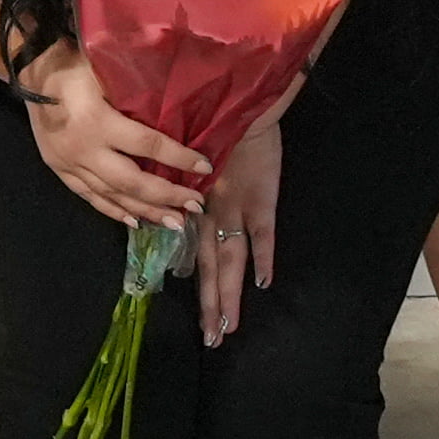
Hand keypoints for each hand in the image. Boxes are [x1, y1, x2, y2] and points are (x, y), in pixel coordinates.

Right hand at [13, 39, 213, 232]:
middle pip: (132, 182)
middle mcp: (84, 149)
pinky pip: (90, 197)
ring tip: (175, 222)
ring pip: (112, 196)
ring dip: (146, 211)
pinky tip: (135, 221)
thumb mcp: (107, 70)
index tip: (206, 167)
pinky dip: (113, 211)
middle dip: (167, 196)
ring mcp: (69, 164)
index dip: (179, 158)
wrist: (29, 68)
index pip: (148, 145)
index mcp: (98, 121)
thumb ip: (136, 92)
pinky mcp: (59, 169)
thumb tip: (179, 108)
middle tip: (195, 206)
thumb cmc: (74, 62)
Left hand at [191, 112, 288, 336]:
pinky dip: (264, 257)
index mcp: (193, 204)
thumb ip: (182, 184)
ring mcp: (237, 207)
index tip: (201, 316)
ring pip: (232, 259)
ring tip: (230, 327)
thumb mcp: (185, 158)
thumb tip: (173, 206)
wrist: (237, 99)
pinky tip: (264, 282)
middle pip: (212, 267)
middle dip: (213, 305)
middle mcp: (210, 212)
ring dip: (231, 295)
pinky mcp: (262, 196)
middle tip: (214, 339)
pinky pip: (263, 233)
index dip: (199, 287)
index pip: (195, 255)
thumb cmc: (206, 120)